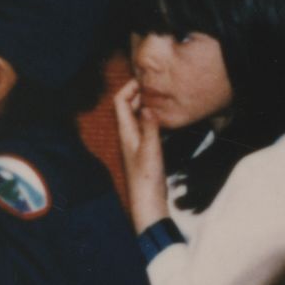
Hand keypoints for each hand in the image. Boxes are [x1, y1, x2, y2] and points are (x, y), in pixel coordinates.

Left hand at [112, 80, 168, 229]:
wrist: (148, 204)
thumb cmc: (147, 179)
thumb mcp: (150, 150)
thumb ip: (149, 127)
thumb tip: (147, 105)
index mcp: (126, 132)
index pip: (120, 102)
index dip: (129, 88)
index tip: (144, 80)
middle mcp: (128, 136)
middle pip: (127, 107)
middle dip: (138, 93)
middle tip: (155, 85)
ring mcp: (136, 144)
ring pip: (137, 117)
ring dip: (145, 105)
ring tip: (160, 97)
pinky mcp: (145, 152)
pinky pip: (146, 128)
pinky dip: (152, 119)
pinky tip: (165, 119)